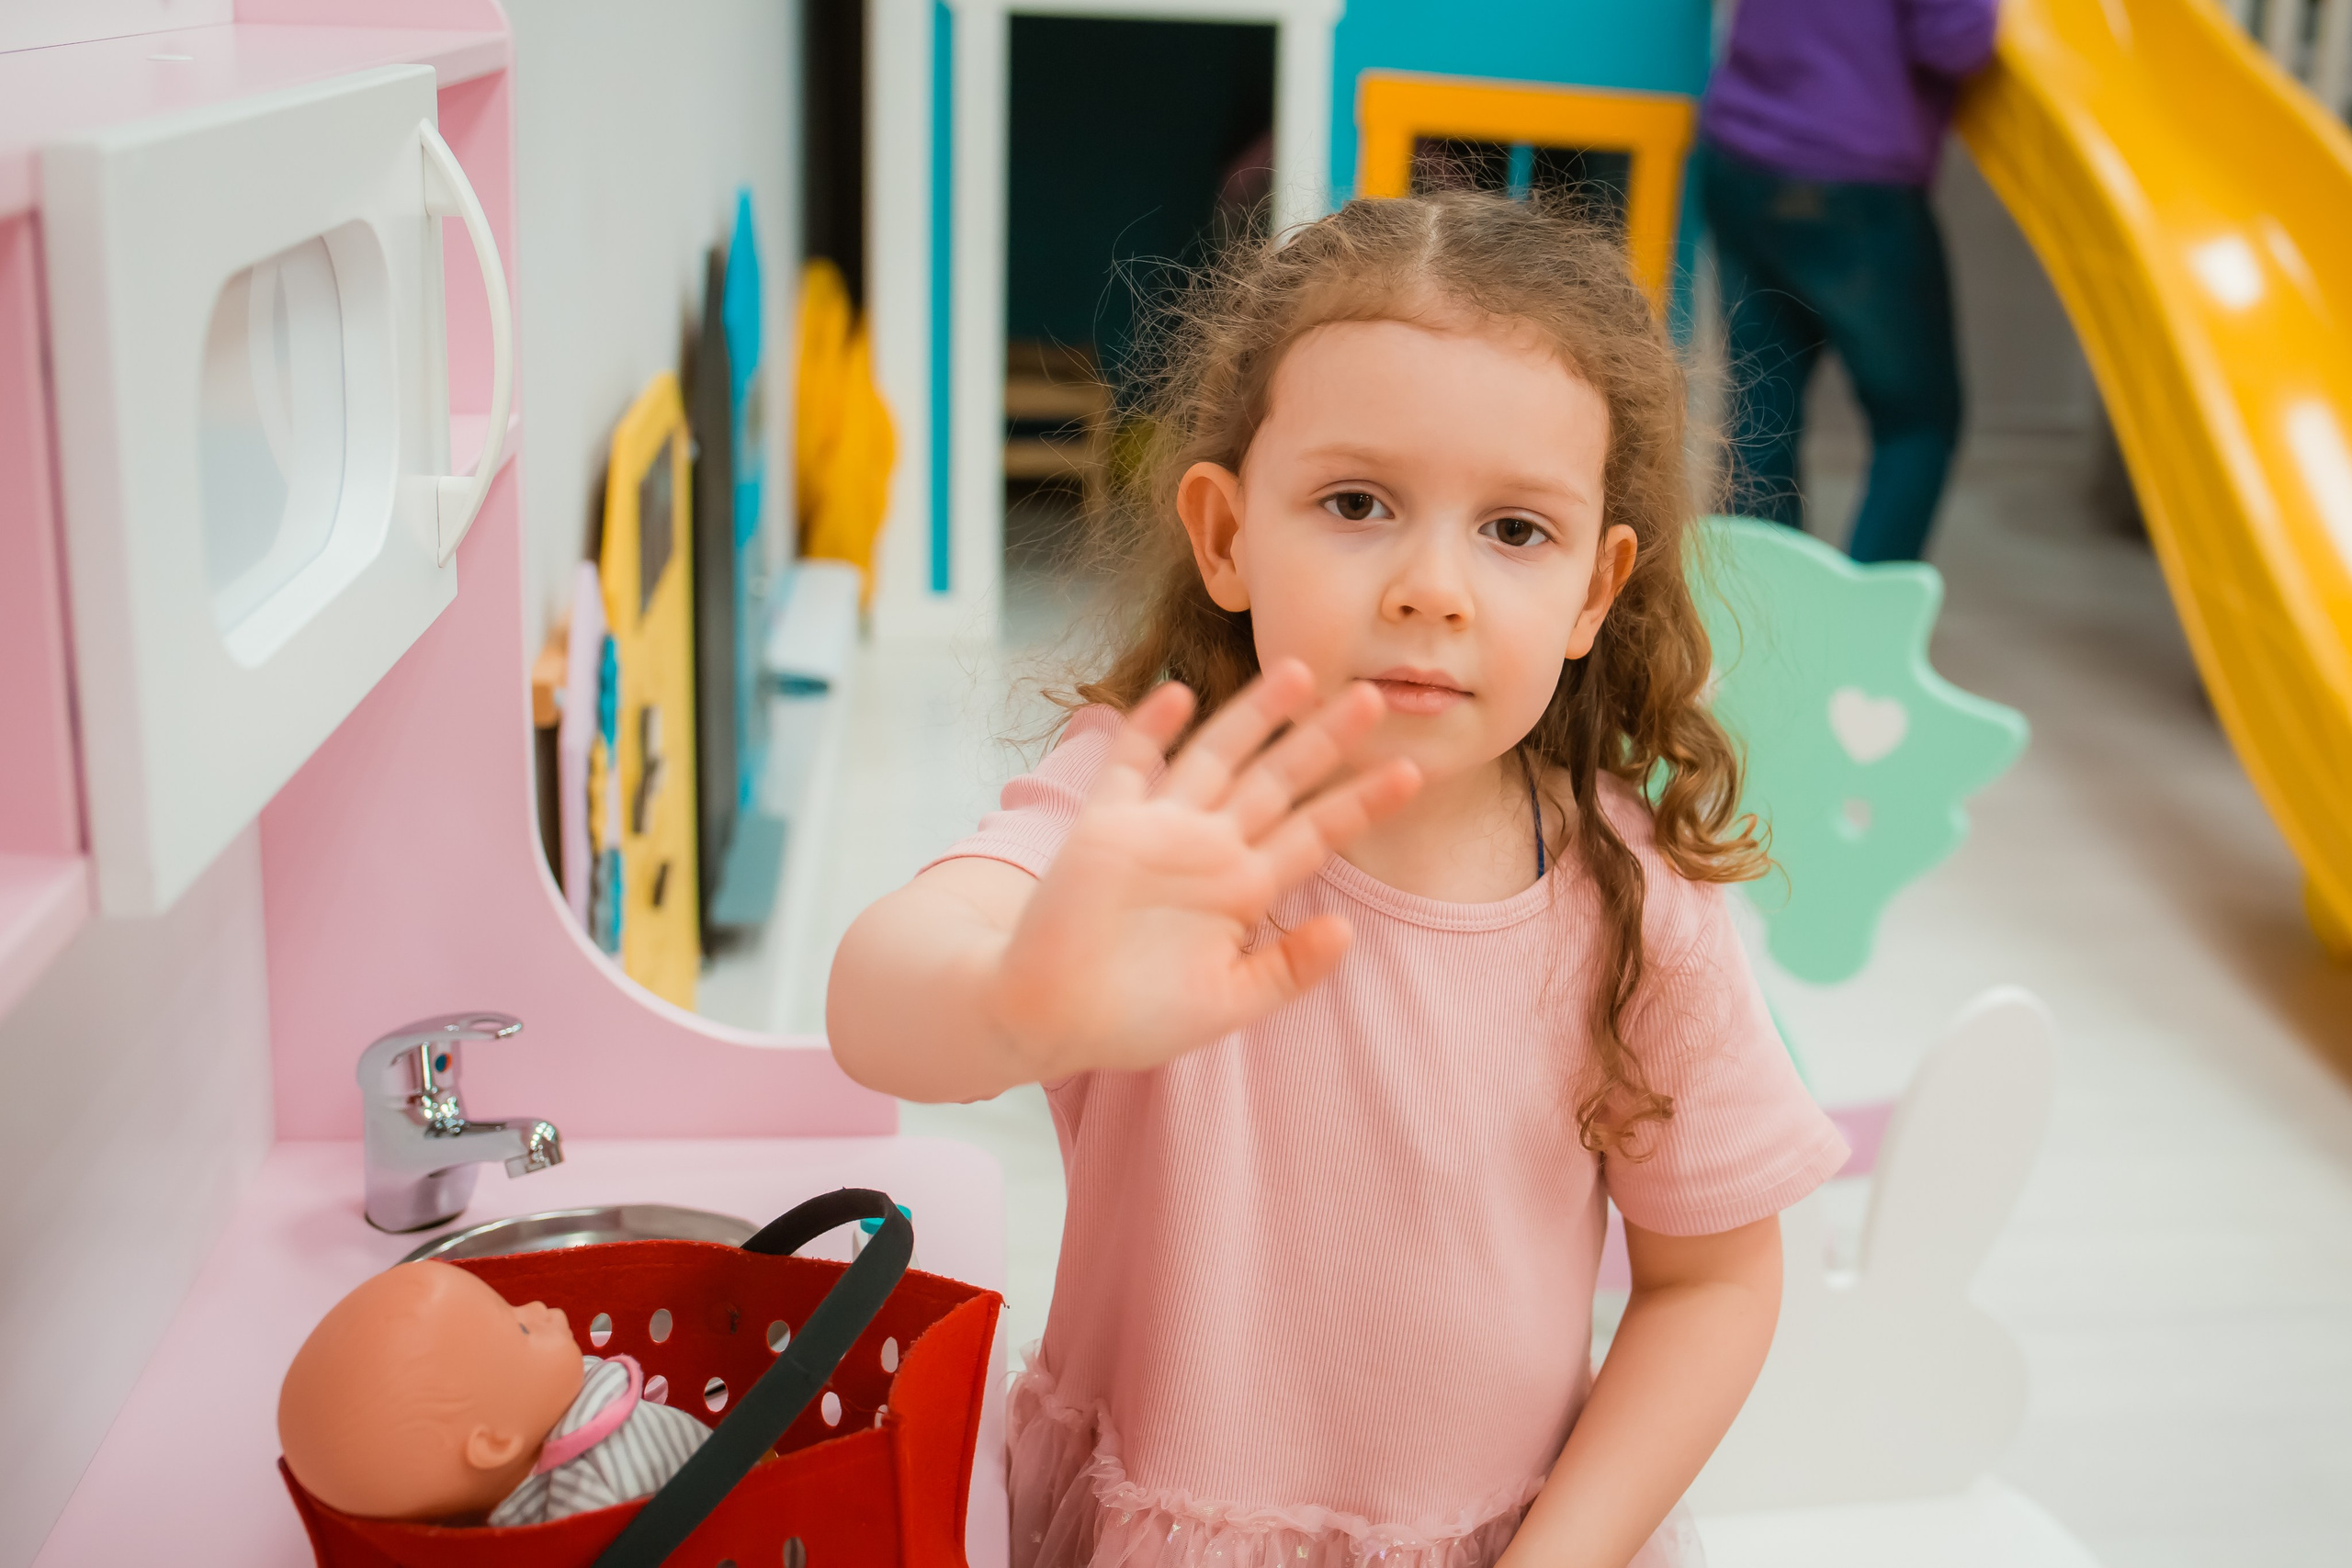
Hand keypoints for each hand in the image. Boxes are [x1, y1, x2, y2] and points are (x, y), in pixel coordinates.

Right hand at [987, 660, 1419, 1078]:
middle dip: (1324, 740)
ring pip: (1216, 757)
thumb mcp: (1227, 1003)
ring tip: (1301, 673)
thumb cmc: (1135, 1019)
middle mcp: (1208, 848)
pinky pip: (1130, 766)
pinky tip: (1178, 695)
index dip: (1361, 802)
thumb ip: (1286, 968)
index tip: (1412, 772)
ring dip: (1255, 716)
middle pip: (1278, 780)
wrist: (1047, 1019)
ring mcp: (1157, 830)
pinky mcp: (1104, 826)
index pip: (1315, 832)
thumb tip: (1347, 930)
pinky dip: (1151, 731)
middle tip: (1375, 696)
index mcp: (1244, 889)